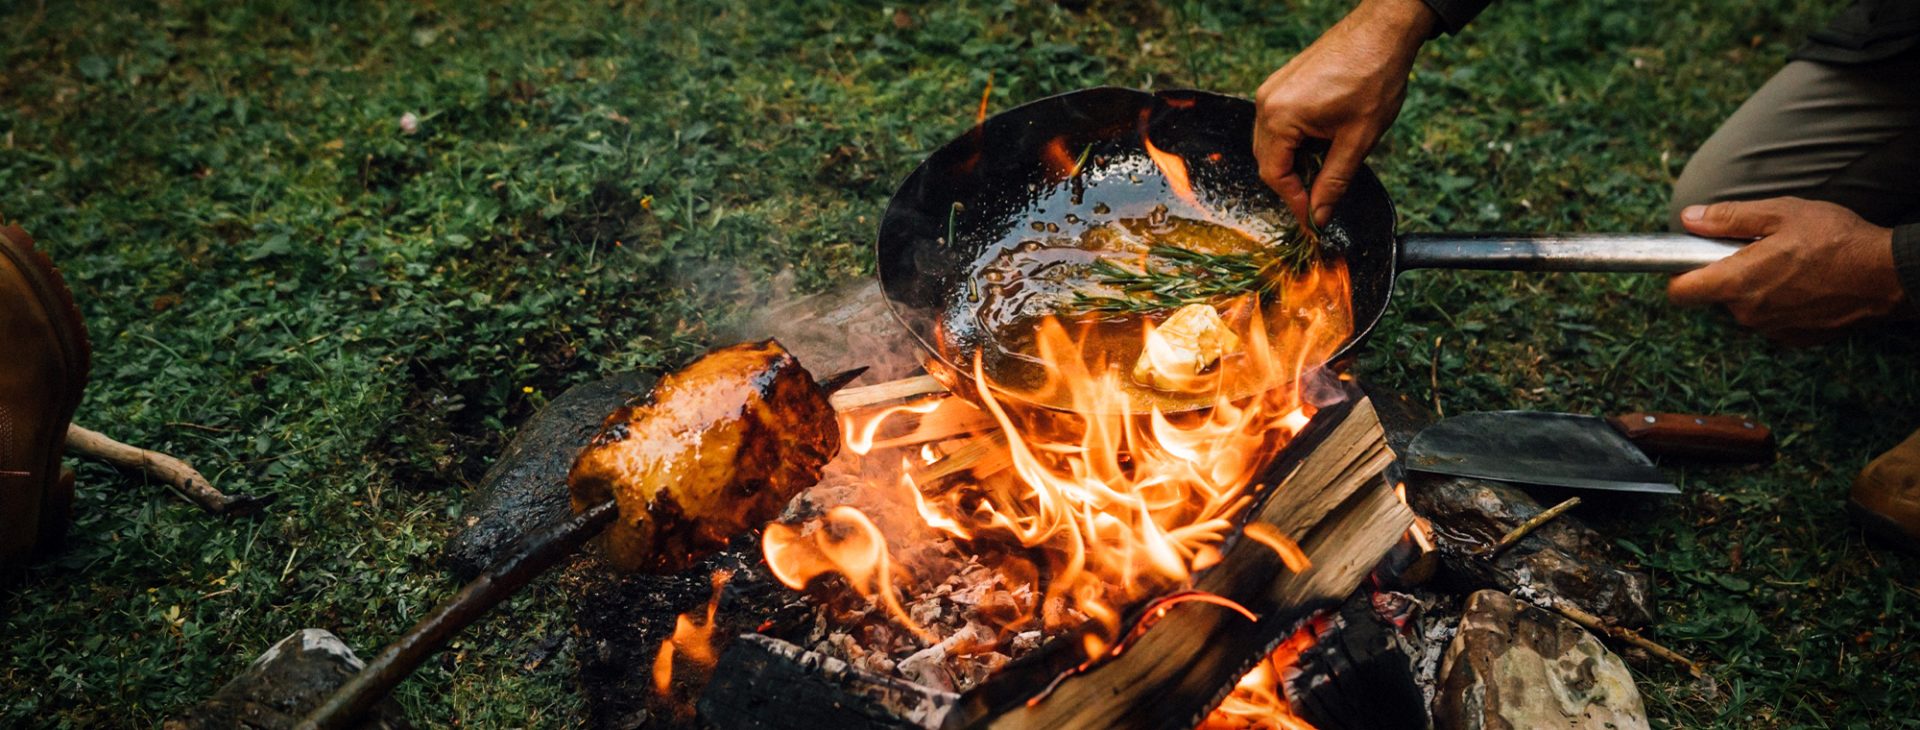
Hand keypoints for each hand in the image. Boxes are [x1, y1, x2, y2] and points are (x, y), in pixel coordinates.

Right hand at [1255, 0, 1434, 227]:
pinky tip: (1321, 143)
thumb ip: (1333, 182)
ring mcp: (1272, 90)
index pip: (1274, 175)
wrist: (1382, 31)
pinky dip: (1294, 142)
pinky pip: (1277, 124)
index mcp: (1281, 117)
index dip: (1294, 202)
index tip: (1313, 220)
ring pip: (1271, 143)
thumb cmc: (1374, 78)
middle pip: (1267, 161)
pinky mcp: (1282, 83)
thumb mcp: (1358, 140)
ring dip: (1293, 163)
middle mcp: (1267, 103)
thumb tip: (1319, 216)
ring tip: (1324, 170)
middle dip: (1292, 184)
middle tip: (1320, 200)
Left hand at [1668, 197, 1906, 343]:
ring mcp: (1771, 330)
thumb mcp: (1781, 214)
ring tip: (1789, 264)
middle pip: (1716, 296)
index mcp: (1737, 283)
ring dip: (1756, 289)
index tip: (1689, 262)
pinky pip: (1772, 319)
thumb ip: (1728, 218)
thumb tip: (1688, 219)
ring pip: (1745, 307)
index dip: (1677, 276)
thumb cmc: (1837, 240)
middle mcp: (1748, 314)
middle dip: (1728, 275)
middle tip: (1759, 251)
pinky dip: (1780, 303)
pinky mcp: (1795, 339)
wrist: (1888, 277)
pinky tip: (1806, 284)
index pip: (1680, 293)